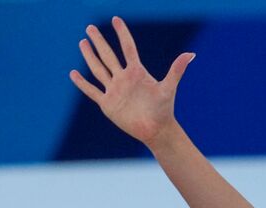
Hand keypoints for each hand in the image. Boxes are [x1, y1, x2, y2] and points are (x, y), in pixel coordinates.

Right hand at [68, 16, 194, 146]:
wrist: (156, 130)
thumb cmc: (164, 109)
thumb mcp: (168, 88)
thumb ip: (176, 70)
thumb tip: (191, 54)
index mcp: (137, 73)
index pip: (128, 48)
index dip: (122, 34)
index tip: (116, 19)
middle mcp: (124, 79)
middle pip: (109, 56)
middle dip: (99, 42)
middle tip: (90, 28)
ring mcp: (114, 90)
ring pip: (98, 70)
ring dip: (90, 57)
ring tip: (83, 43)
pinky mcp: (108, 104)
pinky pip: (92, 91)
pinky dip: (82, 83)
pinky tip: (73, 73)